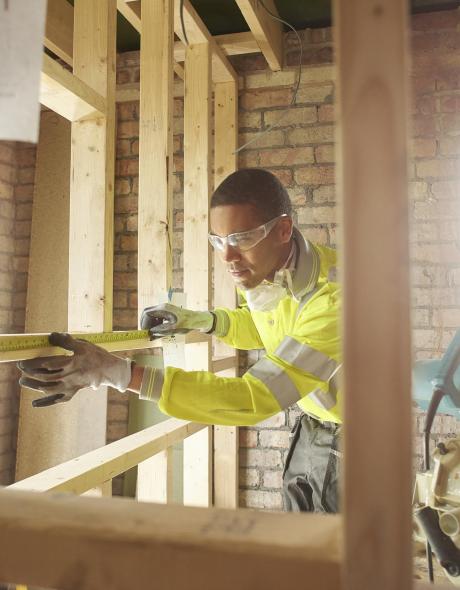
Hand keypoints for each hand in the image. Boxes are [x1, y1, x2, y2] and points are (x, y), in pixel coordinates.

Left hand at [17, 332, 131, 405]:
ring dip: (34, 386)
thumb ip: (66, 341)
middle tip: (20, 369)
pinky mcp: (73, 391)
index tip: (23, 362)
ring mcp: (70, 386)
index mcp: (69, 363)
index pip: (46, 363)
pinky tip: (35, 403)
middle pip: (44, 377)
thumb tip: (51, 336)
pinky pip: (58, 399)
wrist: (111, 371)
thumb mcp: (83, 345)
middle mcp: (68, 377)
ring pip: (48, 389)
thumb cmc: (97, 356)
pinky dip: (46, 402)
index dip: (33, 363)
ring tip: (23, 382)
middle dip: (30, 374)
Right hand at [140, 303, 213, 336]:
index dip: (144, 323)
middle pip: (147, 312)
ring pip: (151, 314)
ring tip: (154, 333)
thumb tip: (151, 333)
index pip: (147, 314)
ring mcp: (165, 308)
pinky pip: (157, 316)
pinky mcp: (168, 312)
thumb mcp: (174, 329)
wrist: (198, 320)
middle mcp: (163, 307)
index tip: (146, 332)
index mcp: (164, 309)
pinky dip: (155, 323)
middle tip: (148, 333)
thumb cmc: (187, 324)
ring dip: (150, 323)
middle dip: (145, 323)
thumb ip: (162, 331)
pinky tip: (159, 330)